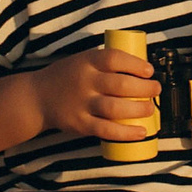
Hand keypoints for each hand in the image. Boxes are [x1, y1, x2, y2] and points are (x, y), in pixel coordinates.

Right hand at [33, 46, 158, 141]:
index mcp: (86, 62)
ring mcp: (82, 104)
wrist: (37, 97)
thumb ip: (106, 64)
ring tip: (150, 108)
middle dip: (145, 88)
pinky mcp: (81, 124)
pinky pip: (107, 130)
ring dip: (139, 110)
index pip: (114, 59)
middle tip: (155, 89)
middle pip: (120, 85)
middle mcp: (84, 82)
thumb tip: (144, 70)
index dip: (135, 64)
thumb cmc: (68, 78)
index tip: (149, 71)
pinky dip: (126, 133)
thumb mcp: (82, 61)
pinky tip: (141, 132)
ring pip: (116, 108)